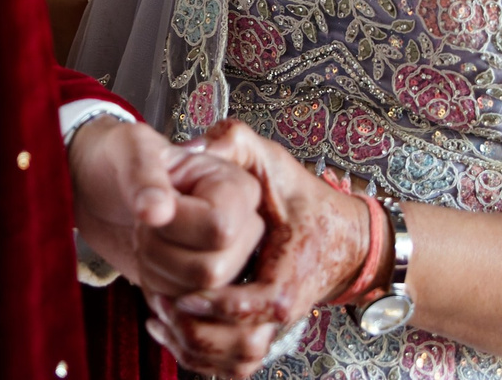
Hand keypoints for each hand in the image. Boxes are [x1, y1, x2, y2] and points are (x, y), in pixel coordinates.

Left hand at [68, 117, 263, 297]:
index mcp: (238, 188)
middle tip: (143, 228)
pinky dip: (160, 309)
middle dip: (158, 254)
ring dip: (156, 279)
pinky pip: (196, 328)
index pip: (219, 230)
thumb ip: (143, 176)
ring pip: (199, 304)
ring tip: (147, 247)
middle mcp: (246, 230)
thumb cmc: (123, 160)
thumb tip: (157, 212)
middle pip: (211, 272)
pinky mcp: (213, 296)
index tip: (152, 205)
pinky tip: (150, 280)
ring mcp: (233, 266)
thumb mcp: (129, 151)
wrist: (107, 189)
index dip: (173, 228)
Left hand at [145, 120, 379, 376]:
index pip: (258, 306)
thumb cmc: (303, 200)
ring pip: (234, 363)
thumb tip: (195, 146)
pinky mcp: (263, 334)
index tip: (183, 294)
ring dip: (192, 347)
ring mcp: (274, 327)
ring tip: (159, 315)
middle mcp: (283, 311)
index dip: (218, 304)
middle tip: (161, 302)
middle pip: (240, 347)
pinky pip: (232, 366)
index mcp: (288, 275)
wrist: (342, 238)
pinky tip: (167, 329)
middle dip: (194, 330)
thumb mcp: (272, 161)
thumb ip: (235, 143)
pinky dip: (199, 357)